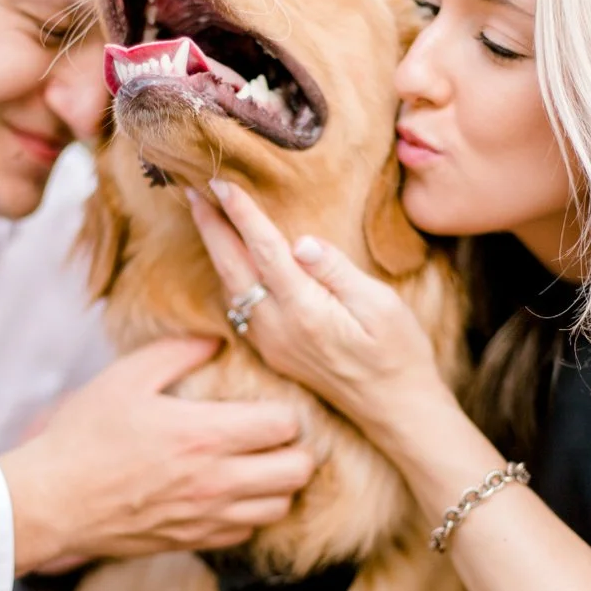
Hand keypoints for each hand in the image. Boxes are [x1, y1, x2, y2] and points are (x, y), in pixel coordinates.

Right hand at [0, 335, 319, 574]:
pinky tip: (234, 493)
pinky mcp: (188, 542)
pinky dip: (251, 515)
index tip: (274, 403)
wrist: (45, 502)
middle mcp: (215, 481)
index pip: (286, 426)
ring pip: (279, 508)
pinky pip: (245, 534)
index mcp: (205, 435)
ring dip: (280, 485)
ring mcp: (203, 518)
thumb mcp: (129, 376)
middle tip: (279, 436)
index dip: (289, 412)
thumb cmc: (84, 436)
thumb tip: (220, 337)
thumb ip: (181, 350)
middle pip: (298, 472)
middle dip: (298, 449)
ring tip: (263, 464)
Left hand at [188, 179, 447, 447]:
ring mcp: (272, 342)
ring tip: (206, 218)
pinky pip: (241, 306)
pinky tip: (230, 262)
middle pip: (234, 268)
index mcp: (304, 310)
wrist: (394, 407)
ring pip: (232, 288)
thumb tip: (301, 241)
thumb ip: (336, 271)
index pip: (265, 250)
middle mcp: (278, 327)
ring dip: (216, 250)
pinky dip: (229, 275)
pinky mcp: (276, 350)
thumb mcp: (380, 305)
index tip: (222, 183)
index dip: (242, 214)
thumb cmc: (398, 351)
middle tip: (192, 192)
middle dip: (212, 228)